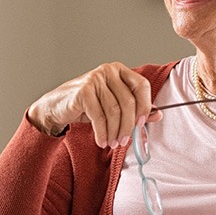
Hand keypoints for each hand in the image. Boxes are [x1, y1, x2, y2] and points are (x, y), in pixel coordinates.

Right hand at [28, 62, 160, 147]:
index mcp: (120, 71)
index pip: (142, 85)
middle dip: (128, 125)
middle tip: (125, 141)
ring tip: (113, 143)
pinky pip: (99, 117)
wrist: (57, 107)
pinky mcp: (83, 91)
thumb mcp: (114, 106)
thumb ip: (137, 109)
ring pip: (114, 111)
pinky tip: (102, 141)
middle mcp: (108, 71)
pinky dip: (102, 132)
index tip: (142, 123)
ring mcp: (95, 79)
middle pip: (129, 101)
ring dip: (115, 132)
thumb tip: (158, 114)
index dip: (145, 105)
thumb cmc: (88, 105)